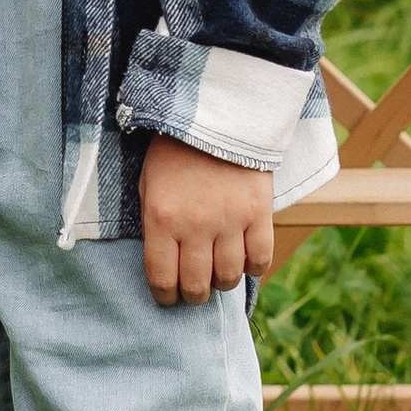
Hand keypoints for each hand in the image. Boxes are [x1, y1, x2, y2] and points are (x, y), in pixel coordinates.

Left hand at [141, 137, 275, 307]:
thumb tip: (164, 266)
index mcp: (162, 219)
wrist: (214, 113)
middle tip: (194, 289)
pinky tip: (244, 260)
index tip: (168, 297)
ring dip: (222, 282)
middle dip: (193, 295)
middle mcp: (196, 225)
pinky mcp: (258, 211)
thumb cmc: (174, 153)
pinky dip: (253, 268)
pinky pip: (261, 258)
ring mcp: (230, 220)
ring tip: (218, 273)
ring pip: (229, 277)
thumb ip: (154, 226)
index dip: (165, 297)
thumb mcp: (149, 186)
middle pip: (197, 286)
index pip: (162, 279)